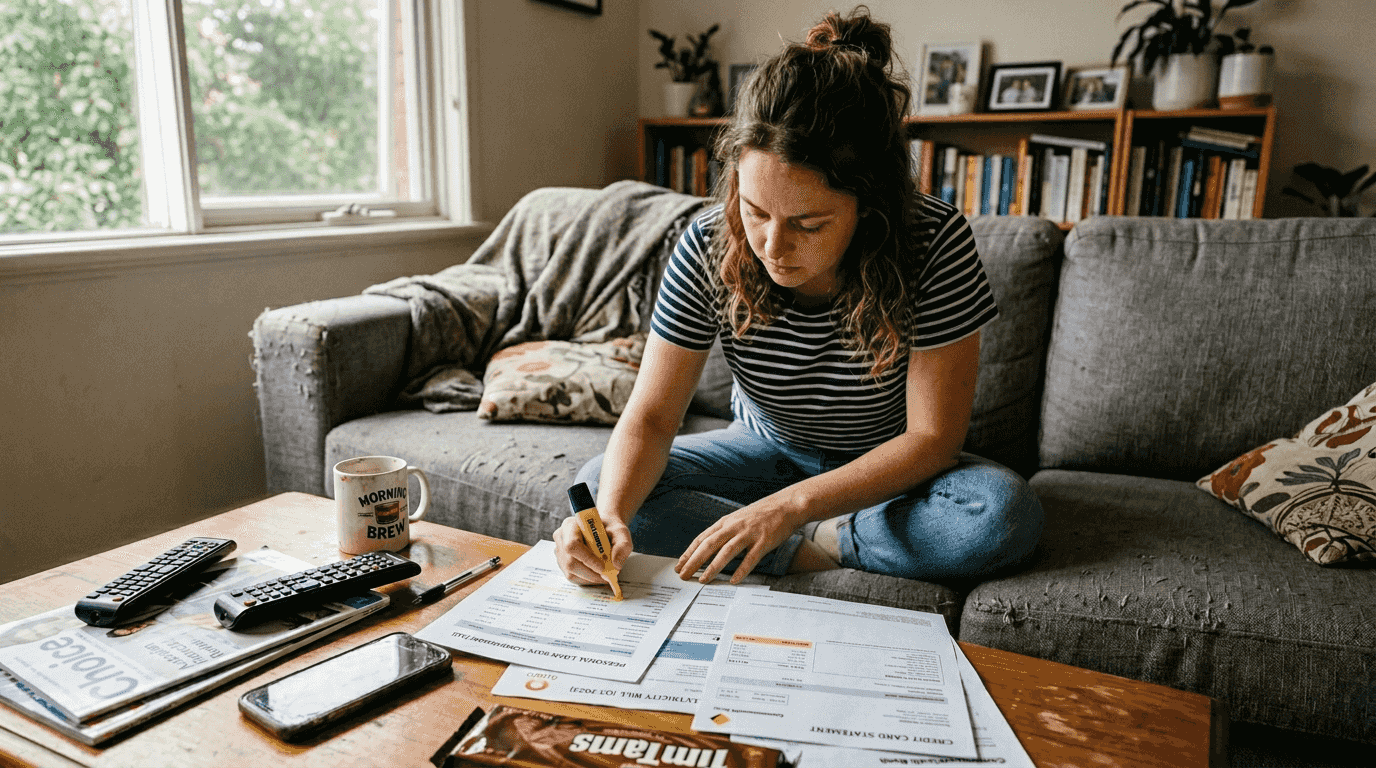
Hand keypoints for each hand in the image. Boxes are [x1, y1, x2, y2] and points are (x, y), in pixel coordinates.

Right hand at [553, 513, 632, 586]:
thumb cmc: (609, 529)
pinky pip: (572, 577)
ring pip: (571, 572)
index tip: (604, 567)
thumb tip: (616, 564)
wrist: (603, 530)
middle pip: (570, 563)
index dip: (587, 559)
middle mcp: (561, 538)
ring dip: (590, 577)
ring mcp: (560, 552)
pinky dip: (587, 579)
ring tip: (605, 573)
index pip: (573, 545)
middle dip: (591, 573)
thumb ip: (623, 545)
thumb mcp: (621, 532)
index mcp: (570, 525)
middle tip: (608, 575)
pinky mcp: (562, 563)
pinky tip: (597, 573)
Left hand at [675, 499, 799, 583]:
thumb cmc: (761, 515)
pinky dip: (742, 570)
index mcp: (726, 522)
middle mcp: (734, 526)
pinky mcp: (764, 541)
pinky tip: (734, 581)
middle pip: (709, 545)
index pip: (702, 538)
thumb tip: (709, 547)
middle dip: (694, 561)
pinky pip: (751, 558)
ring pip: (727, 551)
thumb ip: (725, 532)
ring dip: (713, 567)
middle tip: (684, 576)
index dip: (689, 553)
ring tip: (703, 580)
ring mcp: (749, 533)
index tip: (679, 566)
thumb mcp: (738, 519)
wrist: (786, 505)